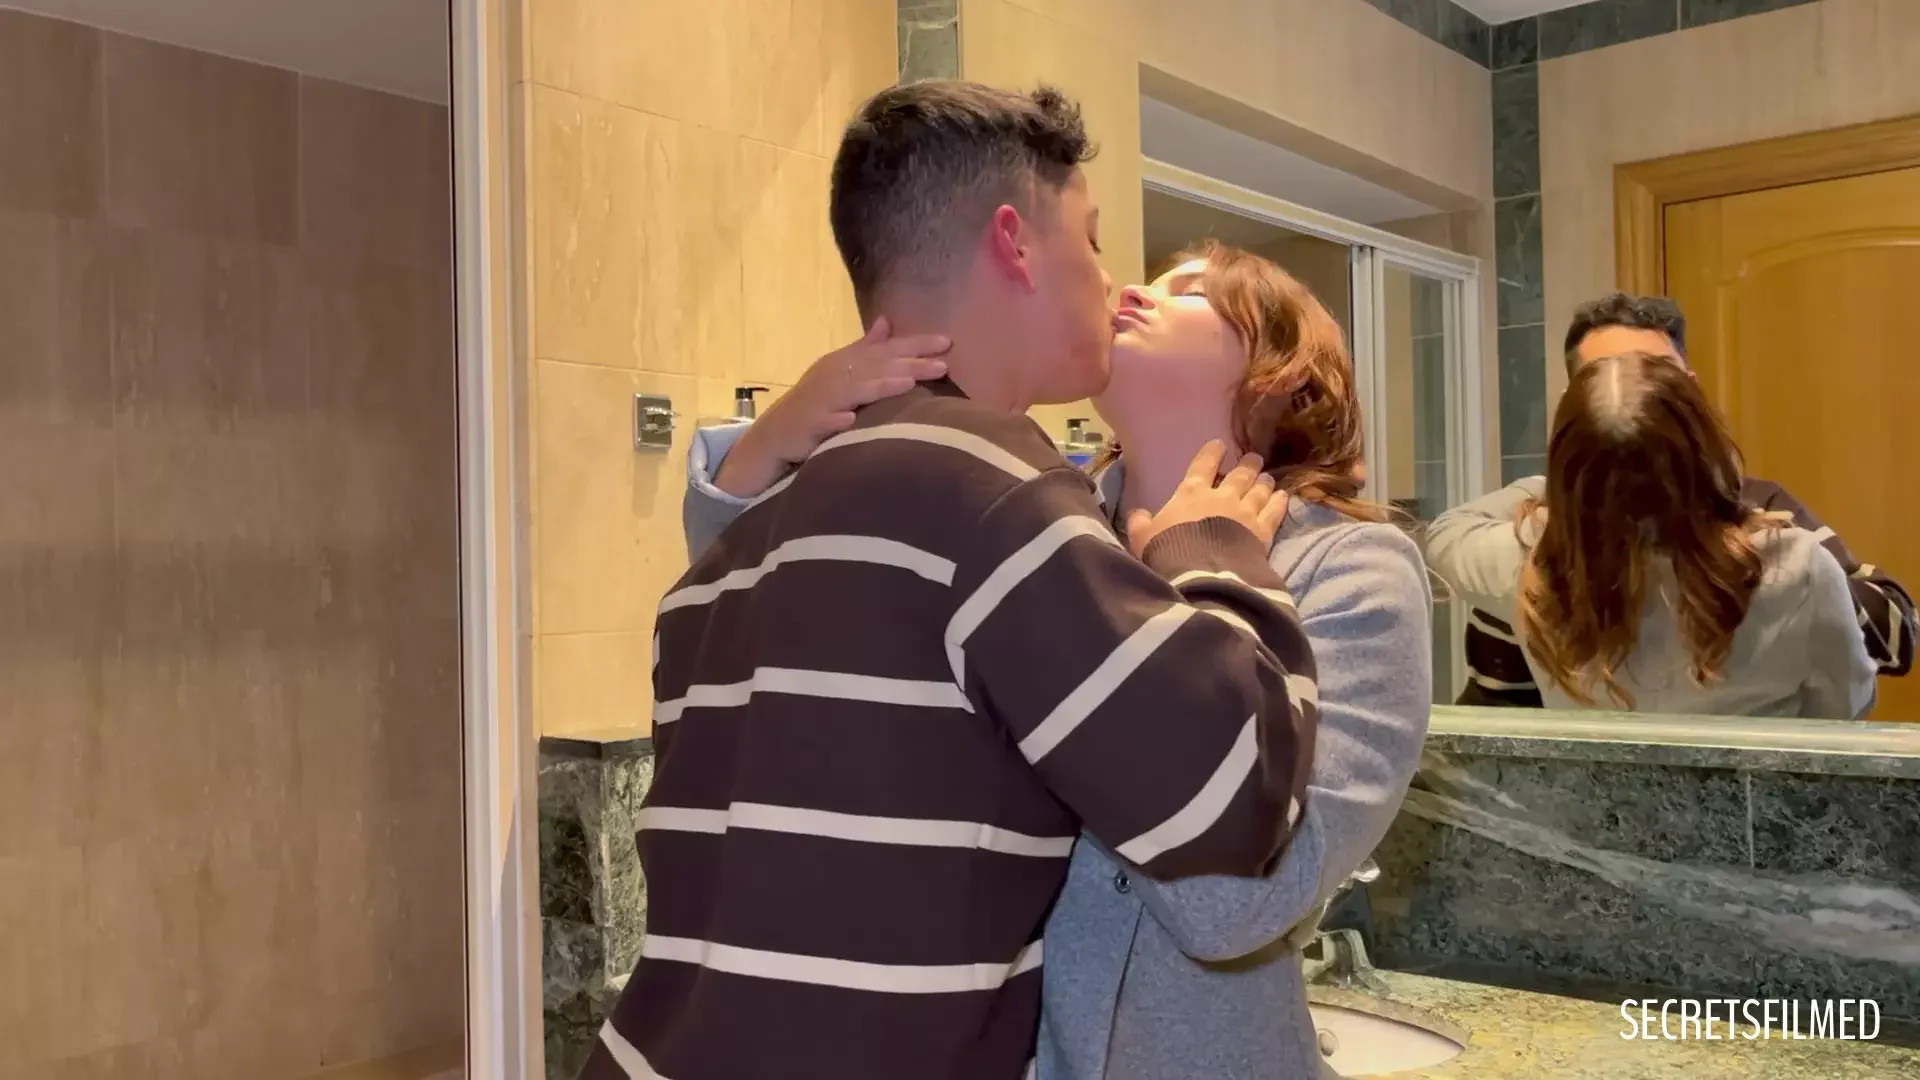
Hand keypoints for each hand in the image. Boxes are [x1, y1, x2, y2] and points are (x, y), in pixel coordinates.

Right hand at [714, 318, 950, 496]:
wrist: (774, 436)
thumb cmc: (815, 404)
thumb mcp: (840, 372)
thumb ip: (865, 348)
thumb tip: (886, 322)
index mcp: (845, 362)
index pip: (885, 350)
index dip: (915, 344)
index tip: (948, 342)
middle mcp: (834, 376)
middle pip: (876, 367)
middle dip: (908, 364)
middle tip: (942, 364)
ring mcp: (820, 401)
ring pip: (854, 391)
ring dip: (879, 387)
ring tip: (907, 384)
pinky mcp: (807, 425)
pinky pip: (823, 422)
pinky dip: (836, 420)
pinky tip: (851, 420)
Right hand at [1124, 441, 1288, 555]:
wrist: (1201, 574)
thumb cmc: (1168, 552)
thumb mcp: (1143, 538)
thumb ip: (1140, 524)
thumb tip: (1138, 514)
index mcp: (1191, 493)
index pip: (1202, 466)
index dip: (1211, 453)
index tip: (1220, 444)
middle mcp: (1222, 497)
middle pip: (1239, 475)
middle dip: (1247, 465)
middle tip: (1254, 458)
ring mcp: (1245, 512)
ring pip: (1259, 490)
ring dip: (1264, 482)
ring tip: (1268, 477)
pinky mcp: (1262, 531)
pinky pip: (1274, 512)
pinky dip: (1279, 502)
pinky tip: (1283, 496)